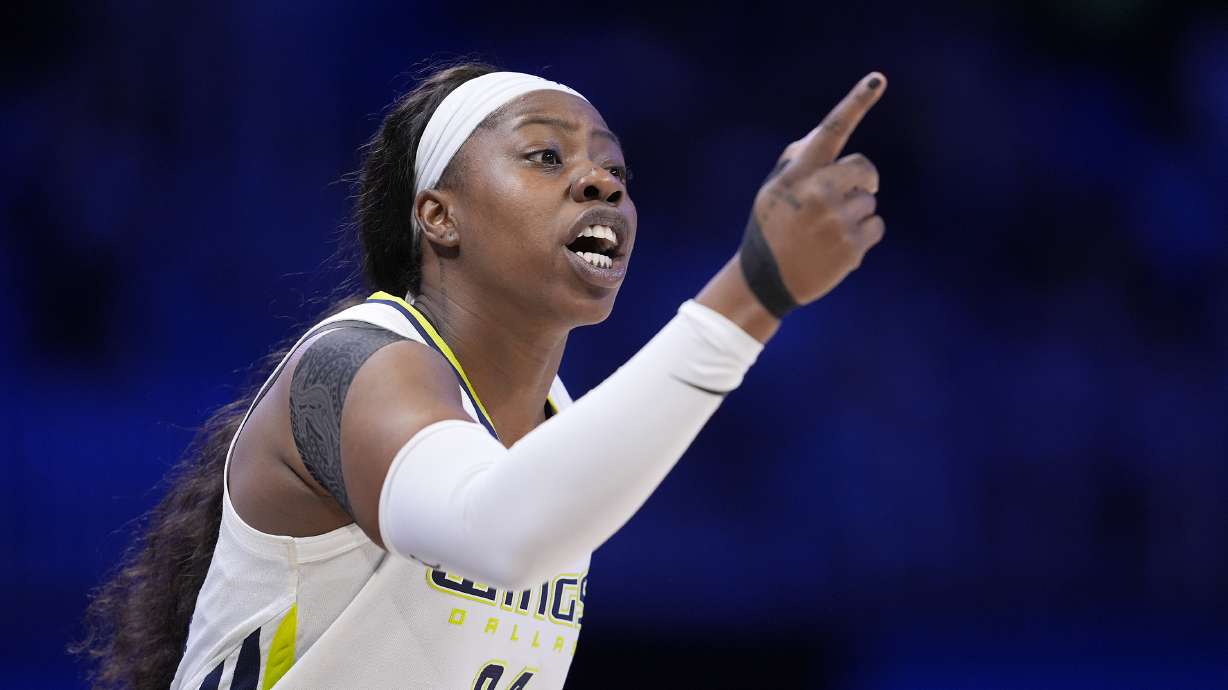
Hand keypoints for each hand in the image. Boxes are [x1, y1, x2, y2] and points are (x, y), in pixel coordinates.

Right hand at [746, 72, 886, 308]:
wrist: (766, 281)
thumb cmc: (771, 228)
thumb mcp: (773, 190)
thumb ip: (798, 159)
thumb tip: (825, 135)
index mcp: (797, 174)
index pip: (831, 130)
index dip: (856, 103)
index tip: (877, 79)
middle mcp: (818, 192)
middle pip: (865, 168)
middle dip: (861, 180)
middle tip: (843, 198)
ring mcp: (837, 220)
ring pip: (870, 200)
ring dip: (856, 212)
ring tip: (828, 231)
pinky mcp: (852, 246)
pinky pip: (876, 226)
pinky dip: (863, 235)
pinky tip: (838, 246)